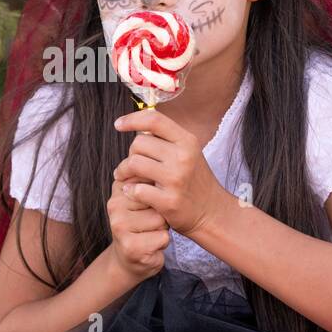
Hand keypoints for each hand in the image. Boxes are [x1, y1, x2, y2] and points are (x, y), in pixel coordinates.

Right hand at [106, 176, 169, 281]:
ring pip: (161, 220)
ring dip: (162, 229)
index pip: (153, 183)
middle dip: (161, 213)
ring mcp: (120, 226)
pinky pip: (163, 238)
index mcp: (119, 188)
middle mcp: (115, 205)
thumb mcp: (144, 199)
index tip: (150, 205)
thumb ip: (150, 182)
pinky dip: (162, 243)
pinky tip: (151, 245)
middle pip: (158, 201)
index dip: (159, 196)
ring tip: (150, 233)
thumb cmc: (141, 224)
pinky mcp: (130, 246)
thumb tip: (162, 170)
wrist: (128, 257)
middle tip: (149, 222)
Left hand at [113, 109, 226, 237]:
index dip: (132, 119)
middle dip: (130, 154)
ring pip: (134, 163)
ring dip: (124, 171)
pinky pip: (136, 189)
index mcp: (187, 141)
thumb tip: (138, 128)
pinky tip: (132, 192)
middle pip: (139, 143)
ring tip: (125, 177)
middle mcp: (183, 157)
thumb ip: (166, 139)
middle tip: (131, 165)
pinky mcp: (169, 200)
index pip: (154, 120)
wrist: (212, 212)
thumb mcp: (189, 152)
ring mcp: (176, 179)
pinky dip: (129, 191)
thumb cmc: (195, 180)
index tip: (118, 124)